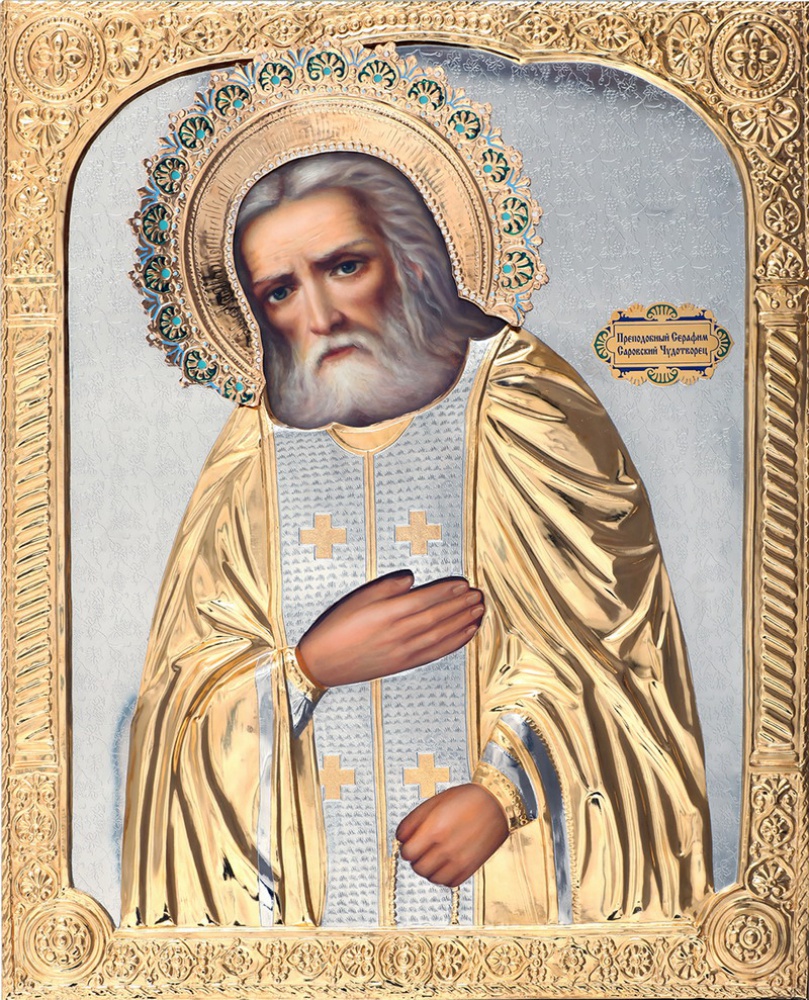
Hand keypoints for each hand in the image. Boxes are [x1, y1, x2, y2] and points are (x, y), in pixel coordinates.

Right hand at [298, 571, 483, 686]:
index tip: (463, 584)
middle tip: (478, 595)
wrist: (323, 664)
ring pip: (441, 634)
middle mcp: (399, 633)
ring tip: (479, 610)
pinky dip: (454, 642)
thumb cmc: (337, 628)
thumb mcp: (358, 600)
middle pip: (438, 616)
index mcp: (387, 614)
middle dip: (461, 605)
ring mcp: (404, 651)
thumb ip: (387, 587)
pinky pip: (436, 652)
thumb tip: (412, 579)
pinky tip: (466, 633)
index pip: (426, 600)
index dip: (447, 591)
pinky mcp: (405, 664)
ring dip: (463, 622)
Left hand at [396, 783, 508, 886]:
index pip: (407, 853)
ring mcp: (459, 861)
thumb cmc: (465, 799)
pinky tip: (446, 862)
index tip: (412, 842)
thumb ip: (413, 821)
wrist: (496, 803)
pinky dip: (444, 876)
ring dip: (429, 869)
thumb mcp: (434, 802)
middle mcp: (446, 848)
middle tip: (423, 848)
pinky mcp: (471, 868)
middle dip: (417, 858)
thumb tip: (400, 839)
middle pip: (418, 868)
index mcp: (434, 829)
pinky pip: (449, 882)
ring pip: (432, 878)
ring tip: (435, 855)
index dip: (407, 846)